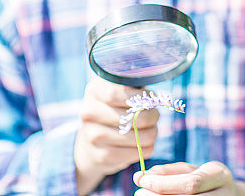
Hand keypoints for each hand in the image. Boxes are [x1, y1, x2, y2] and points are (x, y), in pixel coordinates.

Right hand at [74, 78, 159, 194]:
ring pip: (137, 136)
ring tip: (151, 129)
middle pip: (130, 116)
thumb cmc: (117, 108)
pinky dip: (146, 148)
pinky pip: (135, 153)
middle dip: (151, 116)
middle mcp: (88, 113)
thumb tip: (153, 97)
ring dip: (152, 133)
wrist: (94, 140)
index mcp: (94, 90)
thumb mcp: (122, 90)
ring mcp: (93, 136)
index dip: (139, 96)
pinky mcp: (102, 156)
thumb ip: (135, 87)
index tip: (149, 98)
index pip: (116, 93)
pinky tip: (144, 143)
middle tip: (155, 116)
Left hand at [133, 162, 244, 194]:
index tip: (141, 180)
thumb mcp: (190, 169)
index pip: (190, 183)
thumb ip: (168, 172)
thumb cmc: (204, 179)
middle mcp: (224, 193)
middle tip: (139, 193)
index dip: (163, 183)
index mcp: (219, 175)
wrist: (229, 194)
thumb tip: (142, 176)